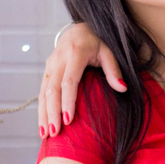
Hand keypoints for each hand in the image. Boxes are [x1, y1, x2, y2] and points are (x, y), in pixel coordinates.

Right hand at [38, 23, 125, 137]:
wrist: (79, 29)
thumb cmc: (97, 42)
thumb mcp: (109, 51)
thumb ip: (114, 70)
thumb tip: (123, 88)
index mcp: (75, 53)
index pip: (69, 81)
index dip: (68, 101)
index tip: (68, 120)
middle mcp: (59, 58)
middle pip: (52, 89)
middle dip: (52, 112)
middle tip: (54, 132)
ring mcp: (50, 64)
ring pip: (43, 92)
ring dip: (43, 114)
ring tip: (44, 134)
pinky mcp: (47, 70)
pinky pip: (42, 91)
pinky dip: (41, 108)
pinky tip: (42, 124)